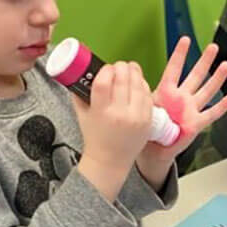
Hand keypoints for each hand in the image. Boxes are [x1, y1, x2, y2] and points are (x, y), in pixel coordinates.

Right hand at [74, 62, 152, 199]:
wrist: (110, 161)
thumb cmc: (95, 137)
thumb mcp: (81, 115)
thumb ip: (78, 94)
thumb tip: (78, 74)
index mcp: (101, 112)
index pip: (104, 81)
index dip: (106, 69)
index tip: (106, 68)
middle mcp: (120, 114)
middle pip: (123, 79)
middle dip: (121, 67)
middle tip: (119, 65)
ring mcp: (136, 117)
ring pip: (138, 84)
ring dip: (135, 72)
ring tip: (130, 68)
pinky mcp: (147, 120)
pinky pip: (148, 96)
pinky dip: (143, 85)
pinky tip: (139, 82)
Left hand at [136, 37, 226, 187]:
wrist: (153, 149)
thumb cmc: (148, 127)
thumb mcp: (142, 107)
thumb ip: (141, 94)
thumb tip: (129, 79)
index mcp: (166, 91)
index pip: (174, 68)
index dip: (179, 54)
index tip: (185, 39)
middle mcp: (181, 97)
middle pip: (195, 75)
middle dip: (205, 61)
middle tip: (213, 47)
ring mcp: (191, 109)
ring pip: (207, 90)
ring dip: (217, 78)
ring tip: (226, 65)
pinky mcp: (196, 123)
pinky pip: (211, 114)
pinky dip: (221, 107)